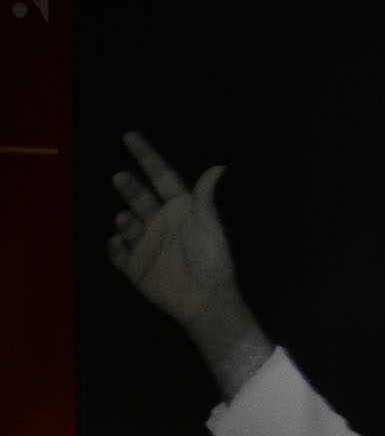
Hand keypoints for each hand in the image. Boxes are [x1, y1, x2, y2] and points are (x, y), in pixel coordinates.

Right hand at [107, 132, 242, 325]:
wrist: (205, 300)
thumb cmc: (212, 261)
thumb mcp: (209, 226)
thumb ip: (205, 197)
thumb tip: (219, 167)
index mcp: (180, 209)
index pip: (161, 177)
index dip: (147, 157)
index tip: (130, 136)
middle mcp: (161, 222)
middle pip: (139, 196)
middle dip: (129, 186)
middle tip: (121, 178)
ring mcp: (146, 243)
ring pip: (126, 222)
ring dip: (124, 219)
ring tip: (127, 219)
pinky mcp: (135, 266)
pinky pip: (116, 252)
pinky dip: (114, 245)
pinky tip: (116, 242)